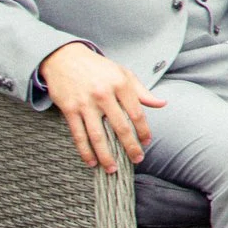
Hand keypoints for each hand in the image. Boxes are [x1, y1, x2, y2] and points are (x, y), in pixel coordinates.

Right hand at [39, 42, 164, 172]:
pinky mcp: (69, 109)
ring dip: (106, 155)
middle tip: (137, 160)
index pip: (137, 113)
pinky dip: (85, 151)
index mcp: (121, 85)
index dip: (143, 131)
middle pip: (120, 127)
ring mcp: (86, 103)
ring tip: (113, 169)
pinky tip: (91, 162)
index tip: (146, 143)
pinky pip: (78, 135)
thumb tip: (162, 104)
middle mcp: (104, 94)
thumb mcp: (123, 73)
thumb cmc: (98, 68)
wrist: (65, 58)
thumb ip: (142, 91)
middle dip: (130, 147)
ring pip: (98, 136)